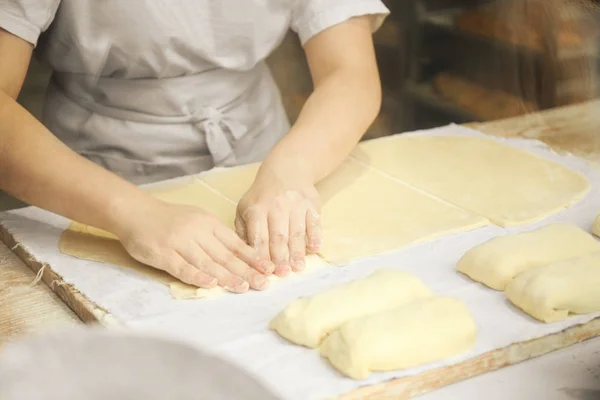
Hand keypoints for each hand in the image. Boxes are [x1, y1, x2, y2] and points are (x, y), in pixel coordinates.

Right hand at [113, 198, 270, 292]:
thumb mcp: (197, 219)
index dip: (253, 257)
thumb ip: (216, 236)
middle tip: (263, 283)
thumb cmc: (169, 218)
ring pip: (208, 262)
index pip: (235, 243)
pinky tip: (211, 285)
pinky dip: (198, 277)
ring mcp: (179, 242)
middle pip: (225, 255)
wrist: (135, 212)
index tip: (269, 268)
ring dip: (227, 276)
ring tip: (244, 287)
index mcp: (208, 223)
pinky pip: (183, 267)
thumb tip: (241, 254)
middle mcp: (197, 231)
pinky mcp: (163, 254)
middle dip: (246, 270)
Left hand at [235, 170, 321, 275]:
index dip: (262, 255)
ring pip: (297, 232)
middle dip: (280, 257)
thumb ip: (243, 231)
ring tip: (298, 268)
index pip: (259, 236)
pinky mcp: (312, 204)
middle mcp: (276, 206)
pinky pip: (314, 222)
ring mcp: (296, 205)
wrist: (287, 170)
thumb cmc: (262, 196)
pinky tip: (315, 249)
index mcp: (256, 209)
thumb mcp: (245, 208)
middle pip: (278, 236)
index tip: (264, 271)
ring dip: (297, 252)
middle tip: (282, 274)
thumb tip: (245, 256)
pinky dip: (316, 236)